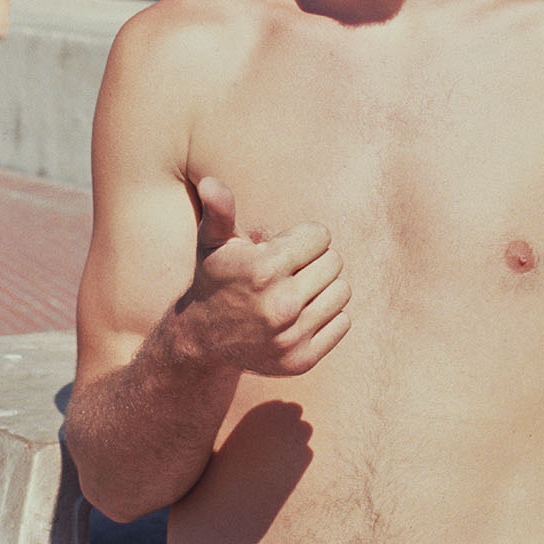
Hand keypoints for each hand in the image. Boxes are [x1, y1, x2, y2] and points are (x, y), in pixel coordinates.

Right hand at [187, 177, 350, 377]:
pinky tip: (302, 314)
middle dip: (315, 259)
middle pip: (335, 262)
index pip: (321, 236)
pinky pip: (343, 323)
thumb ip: (220, 209)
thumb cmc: (216, 277)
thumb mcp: (214, 241)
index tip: (281, 248)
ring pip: (342, 291)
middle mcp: (280, 306)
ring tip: (298, 289)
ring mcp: (292, 337)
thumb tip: (210, 182)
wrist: (200, 339)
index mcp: (264, 269)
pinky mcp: (302, 361)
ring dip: (324, 286)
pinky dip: (329, 315)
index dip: (303, 237)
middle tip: (290, 269)